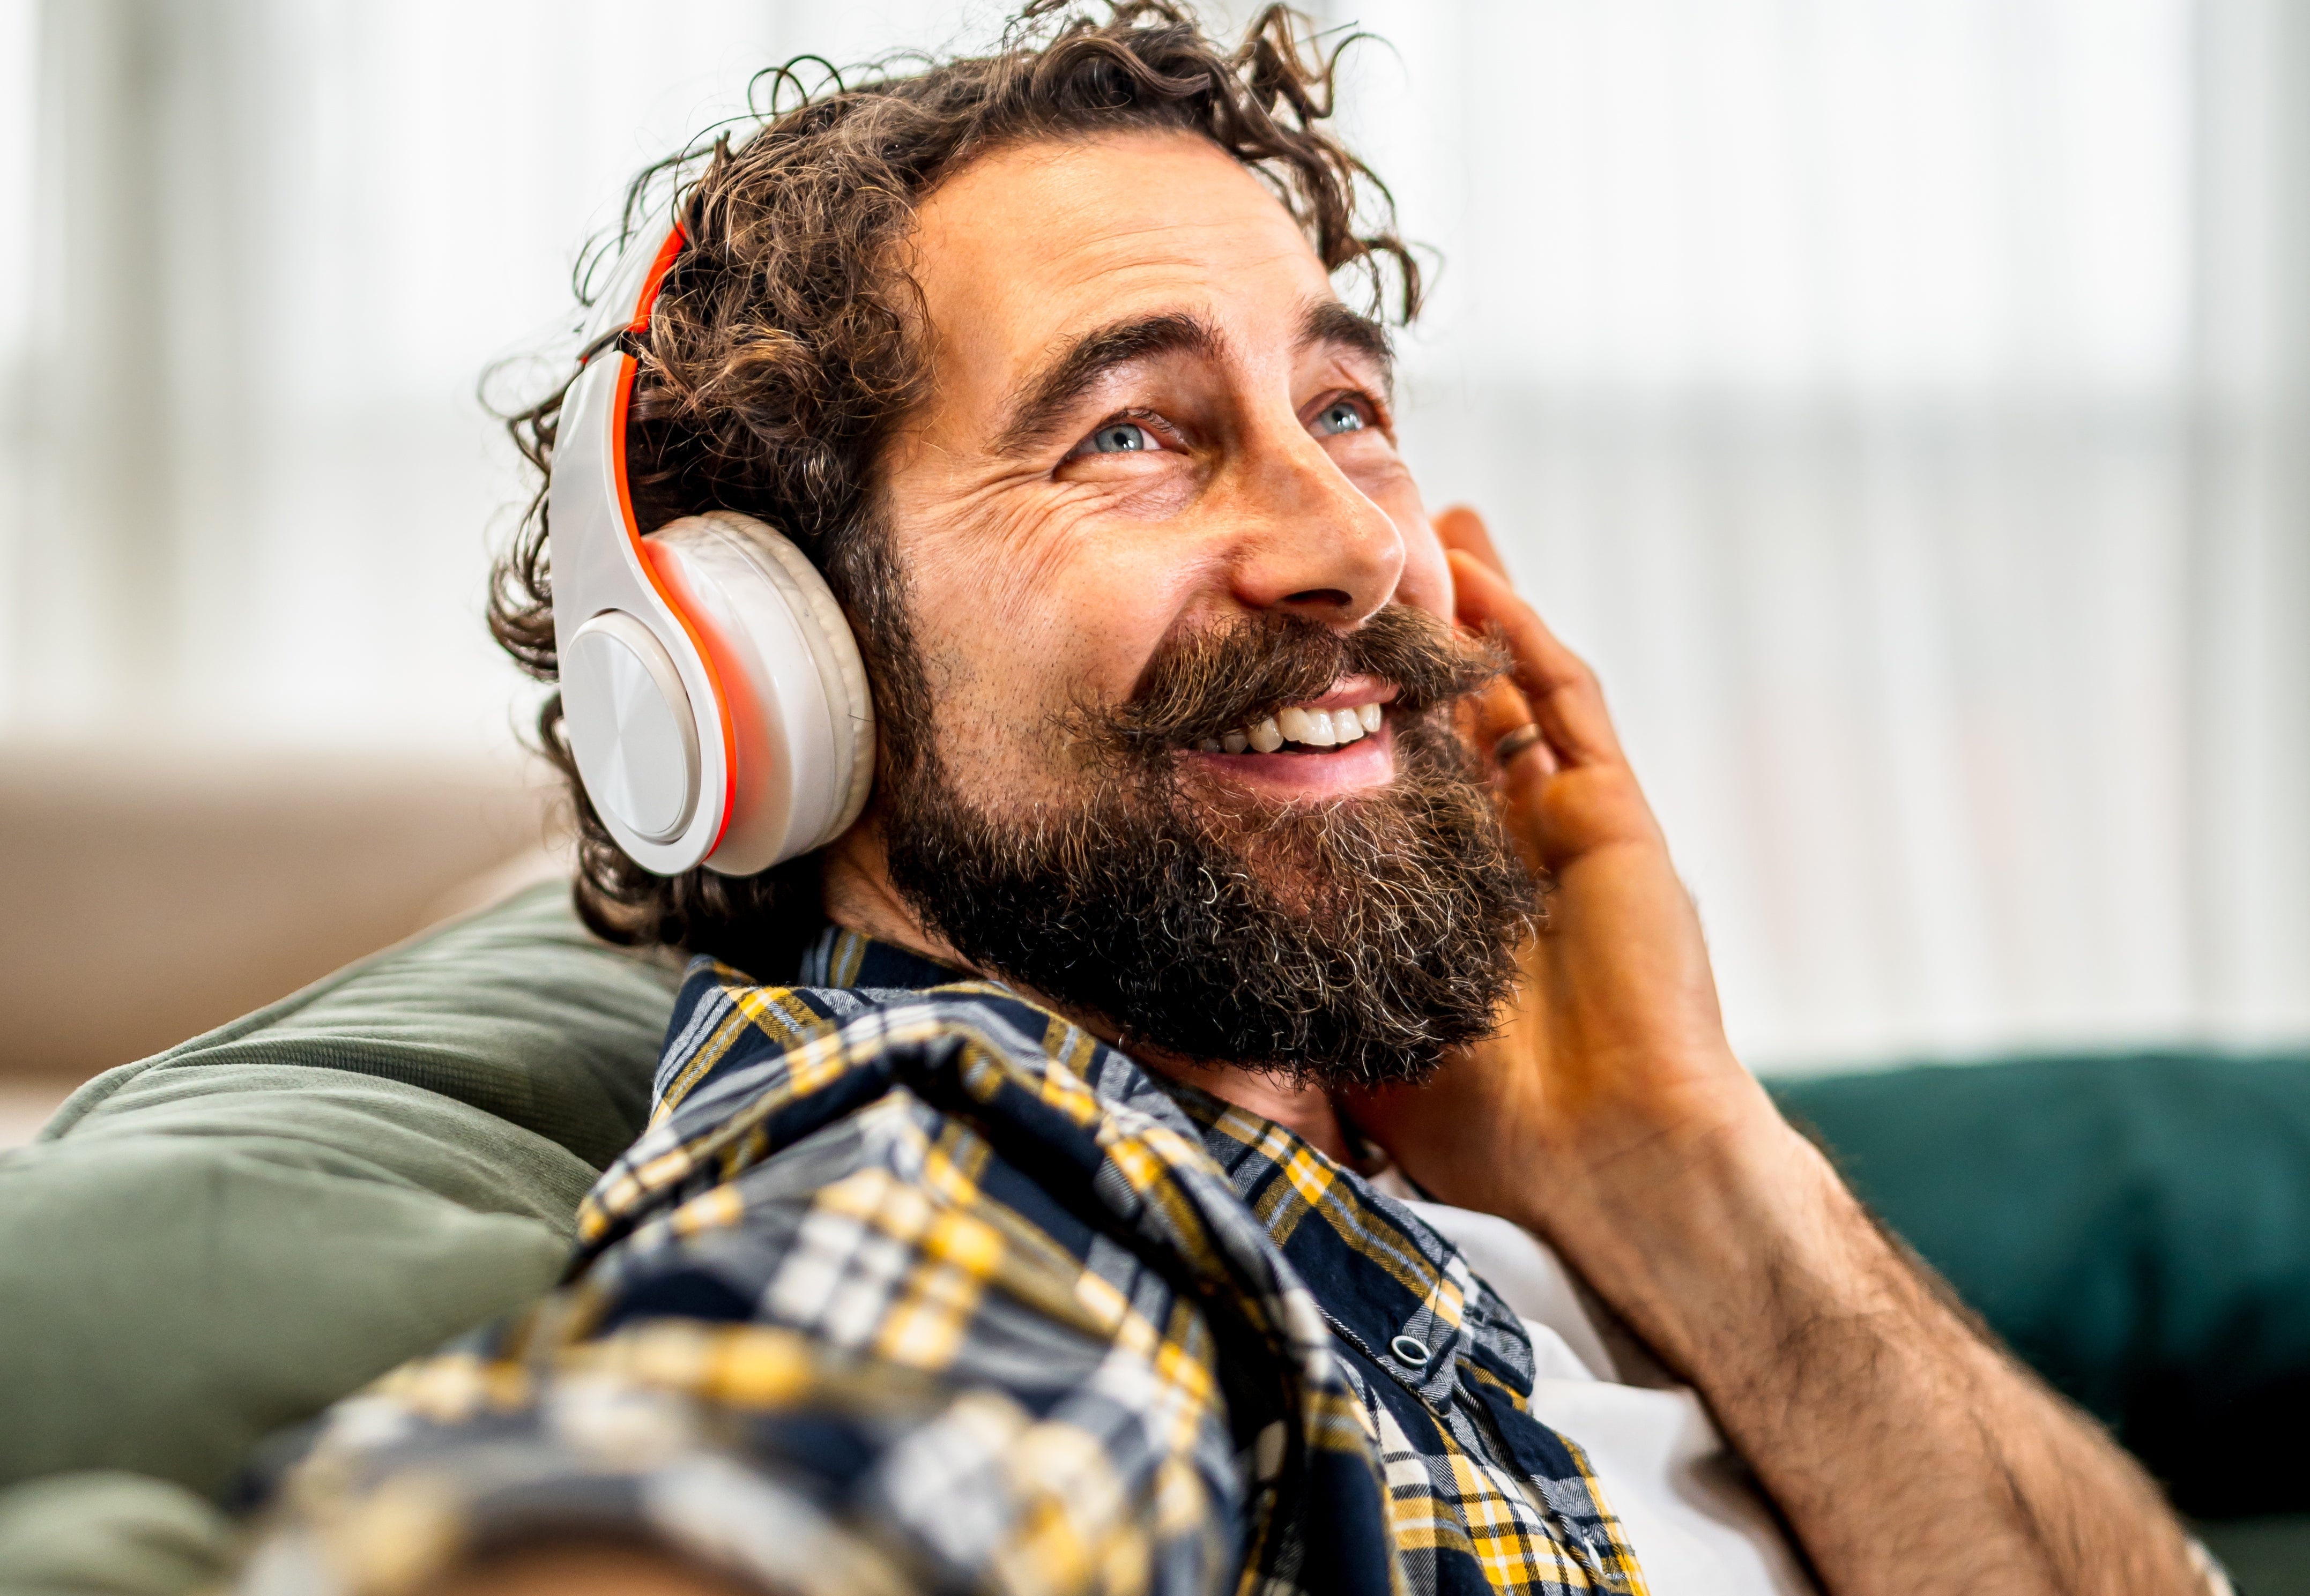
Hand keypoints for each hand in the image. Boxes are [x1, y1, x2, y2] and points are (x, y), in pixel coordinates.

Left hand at [1344, 507, 1809, 1347]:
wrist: (1603, 1163)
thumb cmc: (1479, 1127)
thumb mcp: (1355, 1029)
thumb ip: (1301, 978)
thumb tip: (1192, 962)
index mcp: (1448, 895)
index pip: (1392, 777)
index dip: (1348, 710)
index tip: (1292, 651)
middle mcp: (1507, 850)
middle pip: (1452, 713)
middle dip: (1412, 637)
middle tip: (1363, 560)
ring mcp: (1565, 827)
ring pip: (1509, 690)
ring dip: (1472, 608)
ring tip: (1428, 523)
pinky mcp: (1615, 819)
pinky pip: (1565, 704)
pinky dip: (1523, 633)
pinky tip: (1479, 574)